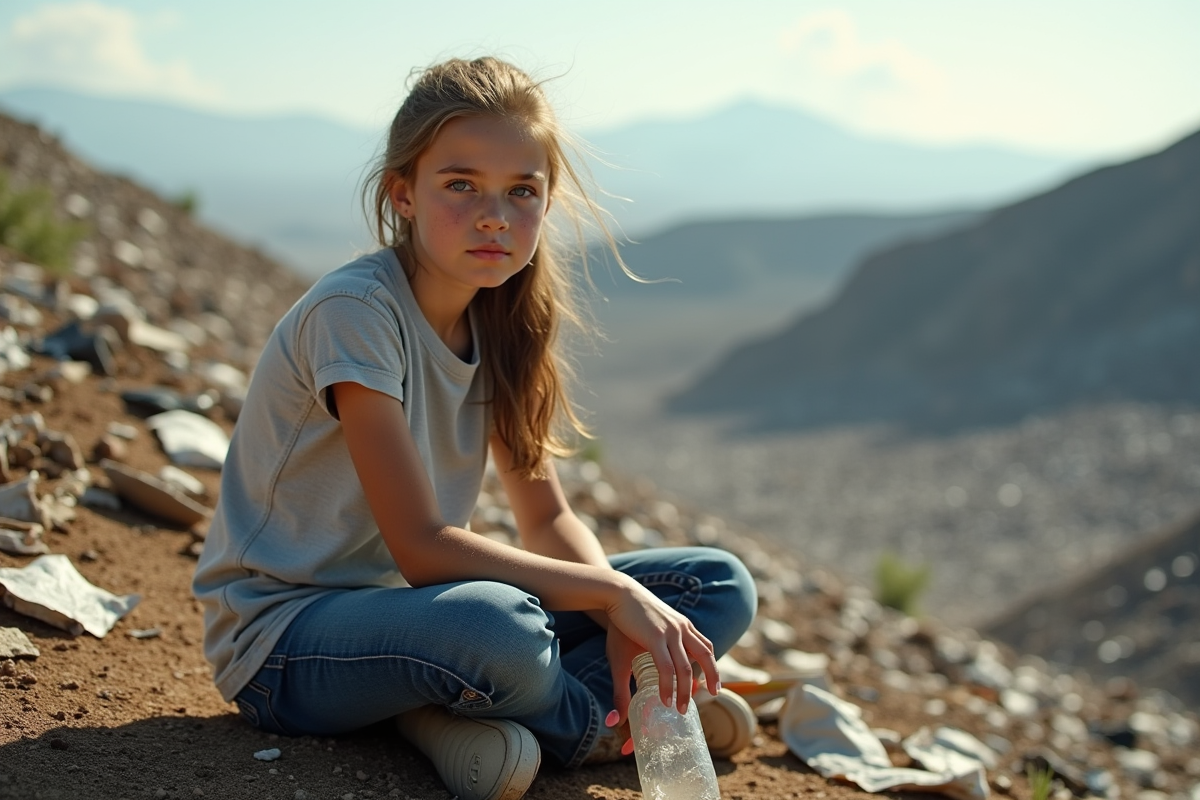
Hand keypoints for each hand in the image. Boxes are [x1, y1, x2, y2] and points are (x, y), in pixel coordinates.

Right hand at [603, 577, 720, 719]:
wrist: (616, 593)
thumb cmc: (624, 620)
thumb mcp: (640, 642)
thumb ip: (647, 661)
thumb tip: (637, 683)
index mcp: (682, 626)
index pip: (704, 647)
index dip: (709, 667)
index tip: (707, 685)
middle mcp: (681, 628)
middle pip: (706, 655)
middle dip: (712, 677)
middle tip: (713, 695)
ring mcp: (670, 632)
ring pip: (686, 667)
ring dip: (685, 691)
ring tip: (681, 709)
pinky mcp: (656, 637)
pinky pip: (667, 667)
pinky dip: (668, 685)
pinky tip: (666, 699)